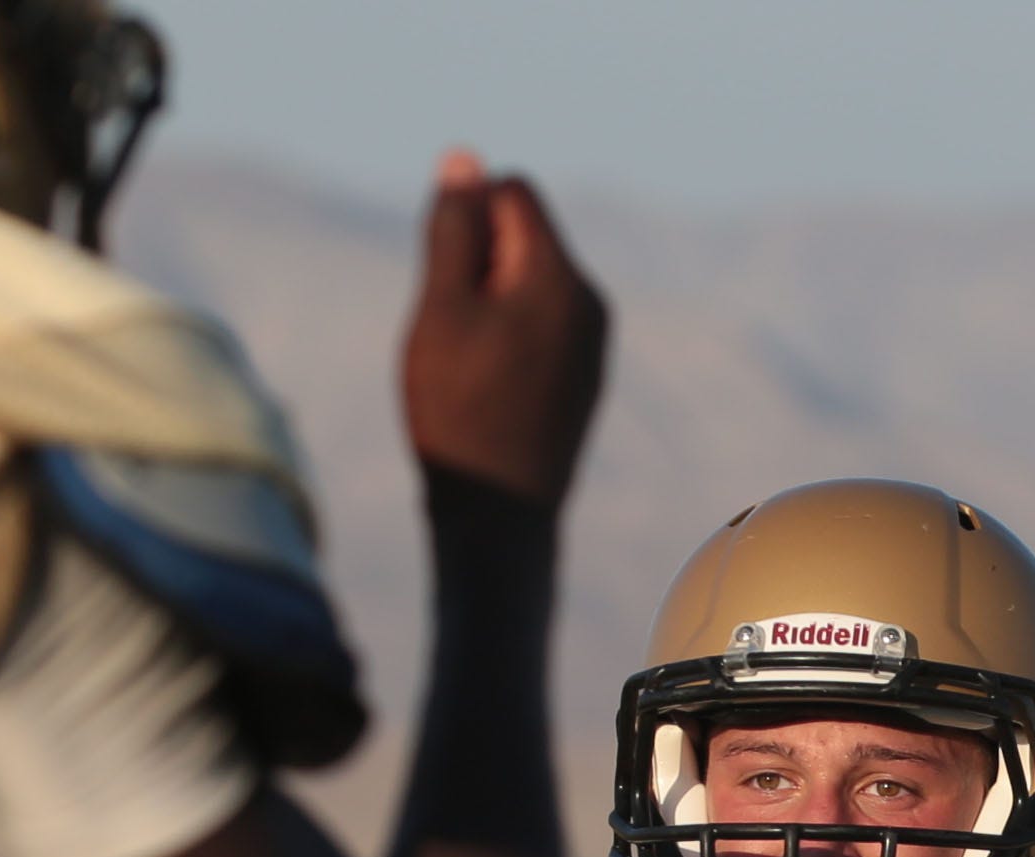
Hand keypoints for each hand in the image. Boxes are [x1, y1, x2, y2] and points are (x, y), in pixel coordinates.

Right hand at [397, 150, 606, 505]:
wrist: (499, 519)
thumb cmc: (459, 413)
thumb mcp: (440, 311)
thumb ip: (453, 229)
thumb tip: (464, 159)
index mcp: (560, 275)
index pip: (511, 190)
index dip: (464, 224)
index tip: (447, 288)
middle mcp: (591, 300)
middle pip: (521, 236)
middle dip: (477, 265)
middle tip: (453, 337)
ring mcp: (593, 342)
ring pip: (527, 285)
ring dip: (488, 306)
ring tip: (468, 371)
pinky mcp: (584, 377)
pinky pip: (540, 327)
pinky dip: (506, 341)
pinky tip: (487, 394)